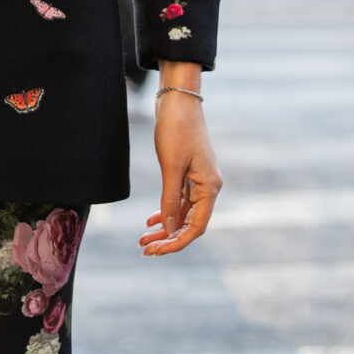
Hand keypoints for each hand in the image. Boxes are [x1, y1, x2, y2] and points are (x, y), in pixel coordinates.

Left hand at [141, 83, 221, 255]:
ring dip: (164, 227)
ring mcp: (199, 181)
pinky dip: (166, 211)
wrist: (178, 102)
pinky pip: (179, 201)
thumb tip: (169, 230)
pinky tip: (151, 221)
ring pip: (183, 214)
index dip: (176, 242)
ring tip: (142, 239)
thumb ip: (170, 200)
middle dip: (168, 238)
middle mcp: (208, 187)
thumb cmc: (177, 131)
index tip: (155, 251)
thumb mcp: (171, 167)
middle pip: (189, 223)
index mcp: (210, 188)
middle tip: (144, 249)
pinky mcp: (189, 174)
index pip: (196, 227)